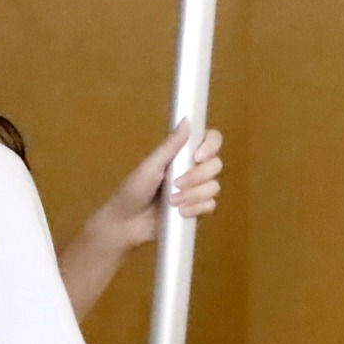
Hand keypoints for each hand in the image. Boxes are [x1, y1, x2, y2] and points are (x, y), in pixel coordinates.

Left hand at [90, 121, 224, 251]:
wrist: (126, 223)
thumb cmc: (132, 190)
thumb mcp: (151, 166)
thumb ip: (171, 145)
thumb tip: (186, 119)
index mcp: (182, 155)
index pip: (210, 141)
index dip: (211, 146)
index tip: (197, 156)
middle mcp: (193, 170)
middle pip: (216, 165)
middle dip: (196, 177)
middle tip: (176, 184)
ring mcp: (197, 191)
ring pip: (214, 187)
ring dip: (192, 196)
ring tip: (172, 202)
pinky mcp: (198, 210)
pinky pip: (211, 206)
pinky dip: (195, 209)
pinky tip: (179, 212)